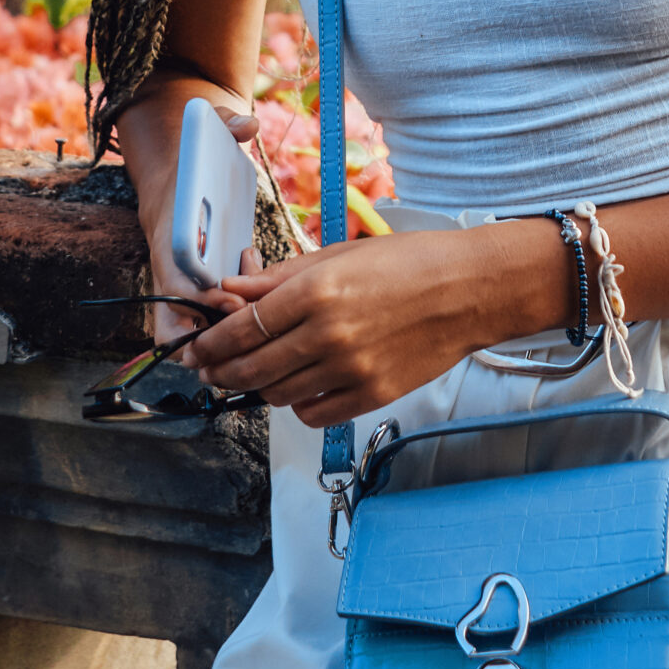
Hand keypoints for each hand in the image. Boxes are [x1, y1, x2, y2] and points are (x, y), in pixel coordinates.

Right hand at [141, 104, 259, 343]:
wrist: (172, 180)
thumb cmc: (192, 163)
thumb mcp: (205, 136)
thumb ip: (227, 125)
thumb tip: (248, 123)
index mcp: (169, 242)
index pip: (175, 288)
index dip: (204, 303)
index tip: (235, 303)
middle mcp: (171, 275)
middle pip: (177, 331)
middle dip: (214, 338)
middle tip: (253, 320)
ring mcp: (182, 292)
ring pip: (192, 342)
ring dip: (228, 334)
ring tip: (259, 302)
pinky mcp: (197, 299)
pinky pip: (208, 330)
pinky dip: (234, 326)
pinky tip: (259, 296)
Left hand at [176, 223, 561, 425]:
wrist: (471, 290)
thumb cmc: (410, 262)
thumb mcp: (340, 254)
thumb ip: (280, 278)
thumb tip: (231, 290)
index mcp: (317, 291)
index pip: (242, 327)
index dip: (211, 342)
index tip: (196, 348)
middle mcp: (328, 334)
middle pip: (251, 367)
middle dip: (220, 370)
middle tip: (210, 369)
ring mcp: (351, 370)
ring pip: (277, 394)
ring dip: (257, 386)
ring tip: (255, 373)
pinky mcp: (371, 395)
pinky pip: (313, 414)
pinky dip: (298, 403)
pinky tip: (300, 385)